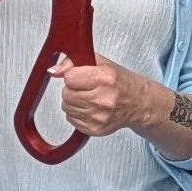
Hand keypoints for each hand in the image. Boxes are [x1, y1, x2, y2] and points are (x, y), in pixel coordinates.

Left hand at [50, 59, 191, 146]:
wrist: (138, 103)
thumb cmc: (120, 81)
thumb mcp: (100, 62)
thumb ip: (73, 62)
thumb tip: (53, 71)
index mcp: (105, 78)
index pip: (69, 78)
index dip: (73, 76)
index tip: (81, 76)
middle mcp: (103, 99)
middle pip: (66, 94)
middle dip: (72, 89)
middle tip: (85, 87)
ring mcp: (99, 116)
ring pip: (67, 107)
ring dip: (74, 102)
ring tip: (89, 97)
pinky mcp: (95, 129)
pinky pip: (72, 120)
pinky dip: (77, 114)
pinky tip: (90, 108)